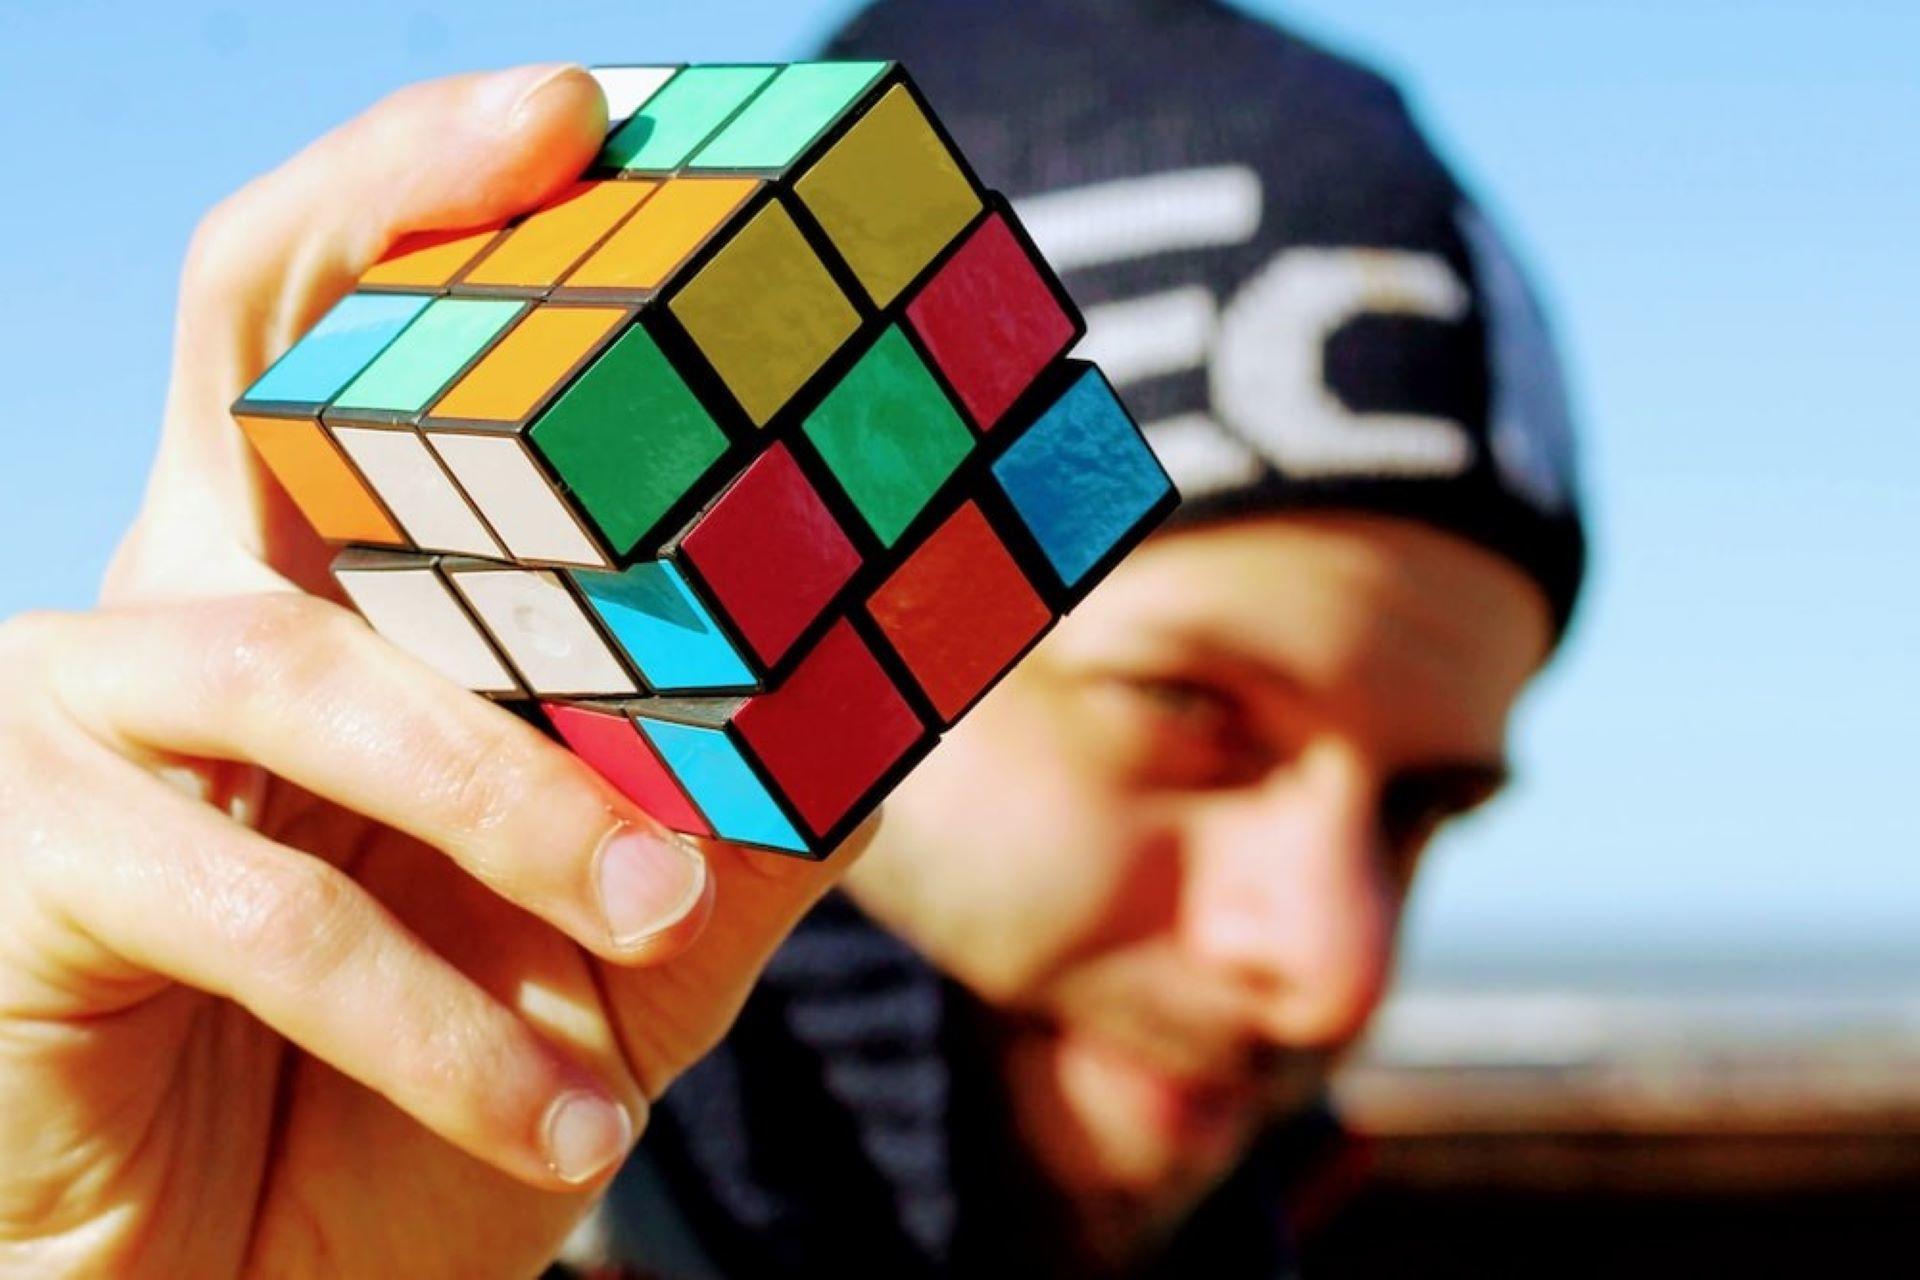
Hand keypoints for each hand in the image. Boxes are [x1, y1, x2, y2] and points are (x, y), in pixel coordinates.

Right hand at [0, 66, 852, 1278]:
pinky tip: (562, 1129)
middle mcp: (198, 598)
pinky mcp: (27, 867)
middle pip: (265, 342)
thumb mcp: (636, 934)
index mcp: (350, 594)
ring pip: (315, 665)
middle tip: (568, 133)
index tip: (590, 107)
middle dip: (404, 220)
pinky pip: (264, 902)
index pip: (369, 335)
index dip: (442, 193)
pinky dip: (439, 1019)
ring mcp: (86, 710)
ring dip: (518, 794)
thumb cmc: (443, 1089)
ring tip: (655, 911)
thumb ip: (755, 794)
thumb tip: (928, 663)